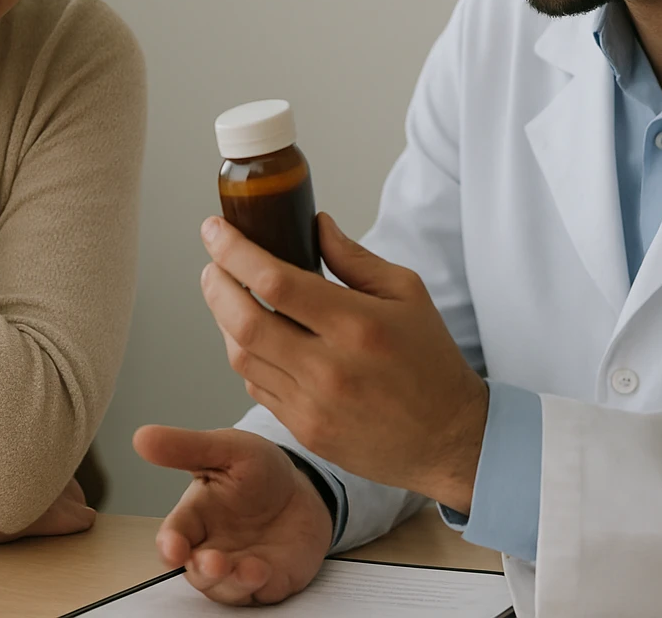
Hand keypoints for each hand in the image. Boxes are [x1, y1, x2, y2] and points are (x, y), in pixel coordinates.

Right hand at [133, 426, 331, 604]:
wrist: (305, 489)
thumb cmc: (259, 471)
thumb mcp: (227, 448)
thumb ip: (187, 447)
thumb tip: (142, 437)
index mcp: (196, 517)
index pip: (174, 537)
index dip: (170, 545)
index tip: (173, 548)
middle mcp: (212, 547)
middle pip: (195, 571)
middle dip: (201, 570)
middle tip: (211, 562)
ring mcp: (239, 567)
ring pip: (224, 588)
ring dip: (231, 582)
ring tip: (248, 568)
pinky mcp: (270, 582)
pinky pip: (259, 593)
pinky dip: (260, 587)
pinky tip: (264, 570)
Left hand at [199, 213, 489, 512]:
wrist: (449, 438)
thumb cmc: (430, 360)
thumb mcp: (407, 293)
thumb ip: (354, 258)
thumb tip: (314, 225)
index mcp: (357, 325)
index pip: (275, 282)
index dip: (235, 251)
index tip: (215, 230)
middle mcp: (329, 368)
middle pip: (245, 321)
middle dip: (216, 284)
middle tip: (212, 261)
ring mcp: (312, 405)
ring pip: (242, 357)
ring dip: (224, 320)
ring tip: (226, 293)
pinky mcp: (305, 430)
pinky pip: (256, 386)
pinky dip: (246, 356)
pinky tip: (251, 336)